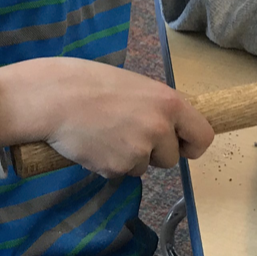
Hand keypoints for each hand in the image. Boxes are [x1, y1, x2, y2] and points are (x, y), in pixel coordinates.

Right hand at [0, 57, 213, 178]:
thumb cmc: (89, 83)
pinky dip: (108, 163)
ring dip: (129, 157)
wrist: (53, 98)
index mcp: (169, 103)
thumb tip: (171, 123)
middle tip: (127, 134)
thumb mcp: (136, 86)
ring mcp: (139, 151)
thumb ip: (157, 106)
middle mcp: (160, 128)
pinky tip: (93, 143)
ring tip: (105, 133)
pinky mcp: (117, 168)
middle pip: (171, 158)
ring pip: (143, 167)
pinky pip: (120, 172)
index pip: (203, 136)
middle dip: (154, 153)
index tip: (182, 146)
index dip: (192, 145)